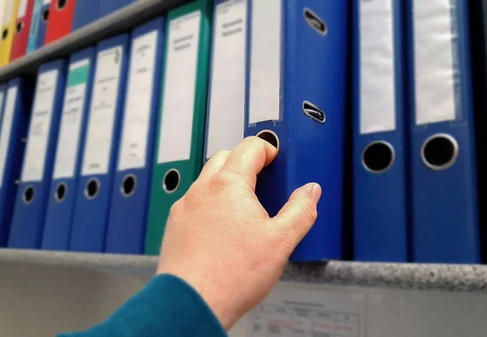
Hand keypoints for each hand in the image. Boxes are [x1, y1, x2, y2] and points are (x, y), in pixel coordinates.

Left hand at [156, 136, 321, 329]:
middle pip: (225, 157)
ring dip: (226, 183)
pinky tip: (223, 227)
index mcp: (229, 185)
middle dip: (246, 162)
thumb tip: (310, 193)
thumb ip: (300, 211)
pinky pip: (195, 202)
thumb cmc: (230, 276)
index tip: (276, 158)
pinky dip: (211, 204)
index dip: (268, 149)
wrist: (193, 302)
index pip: (250, 148)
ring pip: (207, 180)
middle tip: (263, 178)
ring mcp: (185, 207)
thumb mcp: (280, 242)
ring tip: (245, 206)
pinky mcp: (176, 226)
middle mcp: (202, 190)